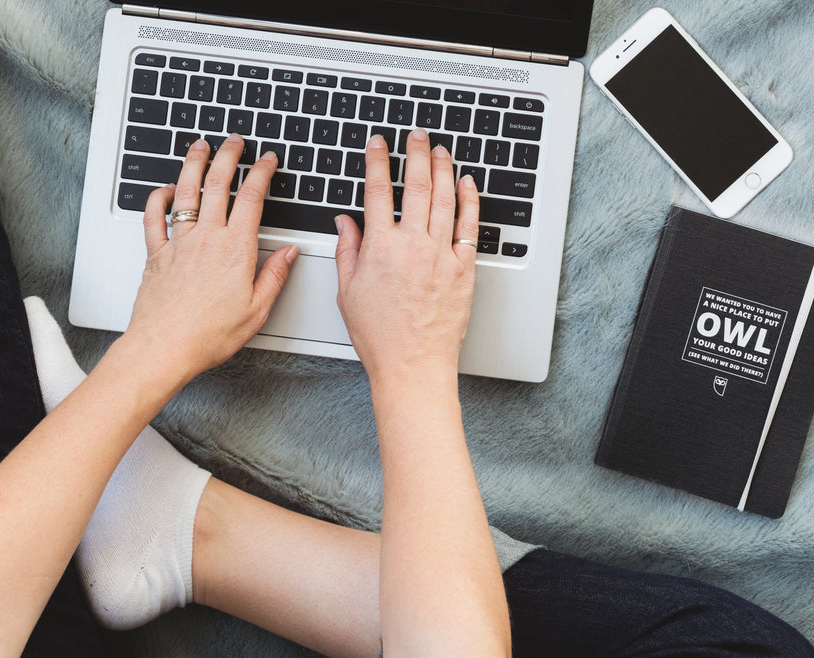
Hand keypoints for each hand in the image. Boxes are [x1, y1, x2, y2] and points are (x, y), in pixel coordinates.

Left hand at [125, 136, 298, 380]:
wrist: (165, 348)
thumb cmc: (209, 335)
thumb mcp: (257, 310)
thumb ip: (275, 276)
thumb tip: (289, 254)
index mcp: (236, 250)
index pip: (252, 198)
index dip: (262, 173)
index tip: (267, 160)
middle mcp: (206, 239)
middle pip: (217, 183)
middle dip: (228, 156)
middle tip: (235, 142)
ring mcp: (178, 243)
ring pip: (186, 191)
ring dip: (194, 164)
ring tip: (200, 147)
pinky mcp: (156, 254)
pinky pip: (154, 217)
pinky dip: (159, 197)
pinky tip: (166, 189)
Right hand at [334, 129, 479, 382]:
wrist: (412, 364)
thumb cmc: (379, 336)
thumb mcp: (348, 292)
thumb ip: (346, 250)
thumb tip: (344, 222)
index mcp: (380, 248)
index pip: (377, 191)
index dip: (377, 161)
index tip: (378, 144)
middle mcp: (412, 245)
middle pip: (416, 186)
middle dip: (415, 154)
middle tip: (416, 136)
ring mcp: (441, 255)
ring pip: (444, 199)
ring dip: (442, 169)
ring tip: (440, 150)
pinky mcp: (463, 269)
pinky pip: (468, 227)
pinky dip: (469, 201)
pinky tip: (467, 184)